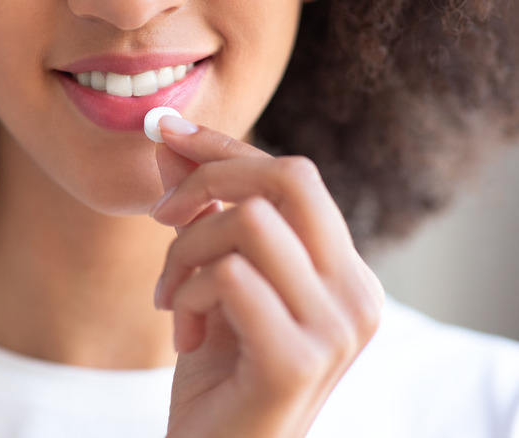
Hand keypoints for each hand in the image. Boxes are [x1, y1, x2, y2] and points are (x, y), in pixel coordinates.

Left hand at [151, 117, 384, 437]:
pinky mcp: (298, 360)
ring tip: (169, 300)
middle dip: (209, 180)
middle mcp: (357, 295)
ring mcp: (336, 329)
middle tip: (162, 217)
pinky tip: (181, 334)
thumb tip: (168, 140)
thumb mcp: (206, 280)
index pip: (293, 176)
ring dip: (184, 253)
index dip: (225, 147)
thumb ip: (200, 212)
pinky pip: (228, 276)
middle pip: (289, 178)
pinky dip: (186, 293)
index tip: (167, 134)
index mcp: (344, 272)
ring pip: (247, 223)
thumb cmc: (216, 375)